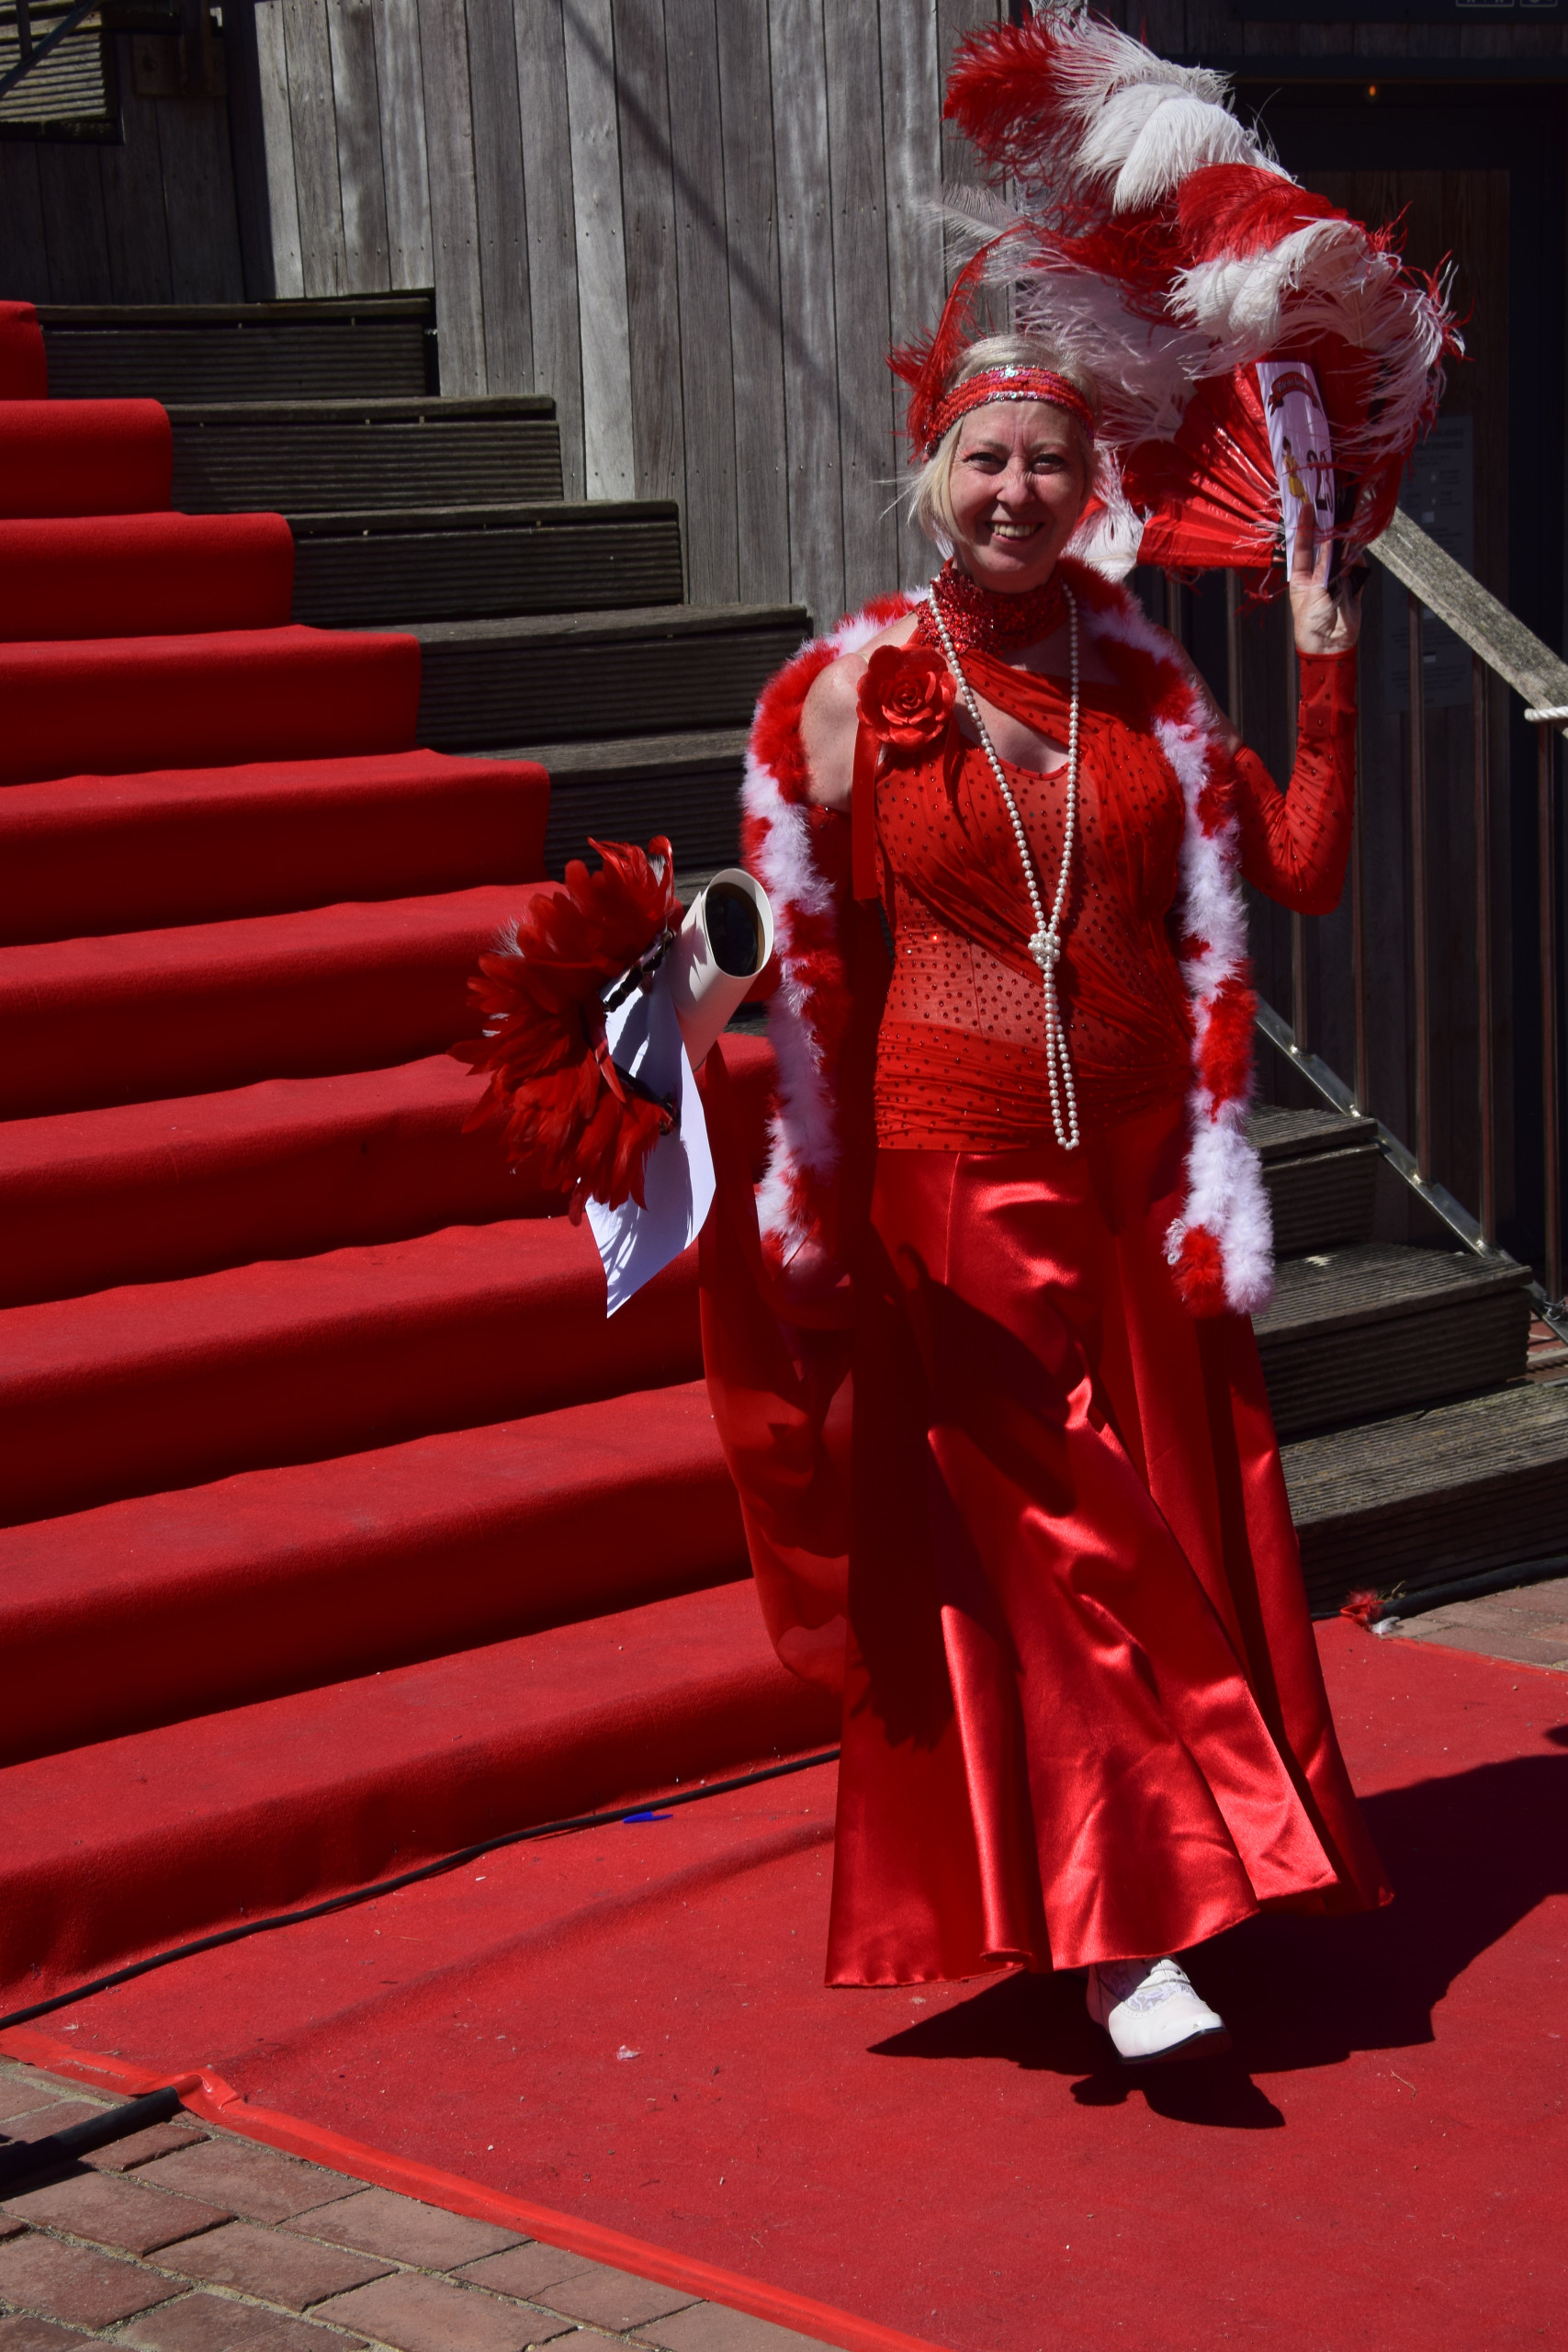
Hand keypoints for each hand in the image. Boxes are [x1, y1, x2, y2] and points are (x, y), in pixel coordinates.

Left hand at [1289, 504, 1360, 654]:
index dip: (1306, 527)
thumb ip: (1324, 566)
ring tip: (1347, 538)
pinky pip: (1358, 570)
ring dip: (1346, 548)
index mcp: (1302, 577)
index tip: (1309, 508)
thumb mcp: (1314, 590)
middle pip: (1325, 548)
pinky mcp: (1352, 588)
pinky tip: (1357, 558)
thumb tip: (1331, 543)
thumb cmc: (1311, 623)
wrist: (1329, 646)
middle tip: (1334, 514)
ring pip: (1343, 557)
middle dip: (1329, 533)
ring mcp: (1336, 581)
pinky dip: (1358, 564)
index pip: (1304, 547)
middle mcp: (1319, 576)